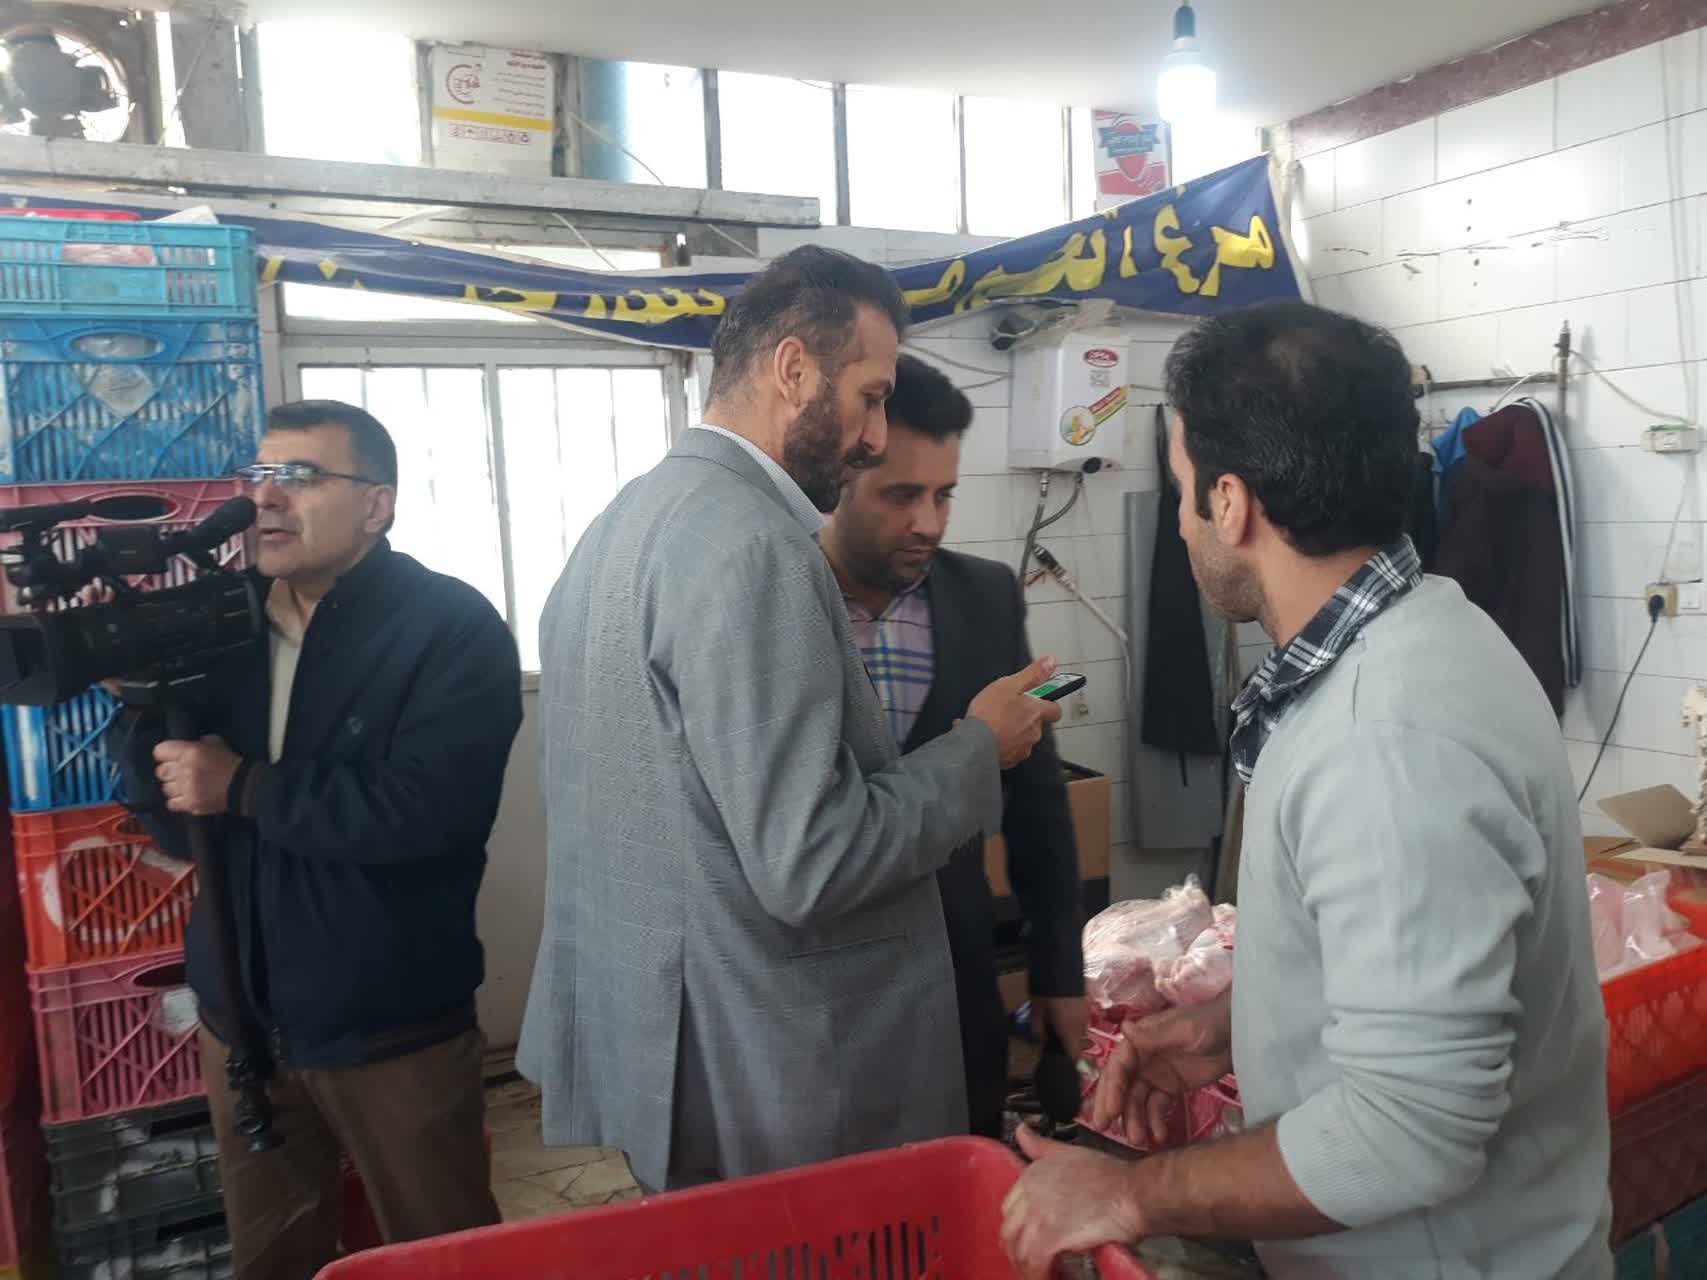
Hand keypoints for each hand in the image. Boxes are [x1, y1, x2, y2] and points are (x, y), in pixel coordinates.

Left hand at [154, 736, 240, 815]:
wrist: (243, 785)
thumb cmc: (229, 763)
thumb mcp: (216, 743)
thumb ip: (198, 743)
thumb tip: (188, 745)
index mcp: (190, 752)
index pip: (160, 751)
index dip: (165, 754)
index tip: (171, 757)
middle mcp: (184, 770)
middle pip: (160, 771)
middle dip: (169, 772)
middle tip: (179, 772)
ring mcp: (186, 788)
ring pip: (165, 788)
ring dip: (174, 787)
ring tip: (185, 786)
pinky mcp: (189, 803)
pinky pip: (171, 803)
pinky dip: (177, 801)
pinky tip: (186, 797)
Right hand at [966, 657, 1062, 769]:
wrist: (975, 744)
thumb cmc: (990, 714)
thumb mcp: (1010, 685)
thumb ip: (1032, 674)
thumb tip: (1051, 662)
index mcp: (1036, 713)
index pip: (1055, 709)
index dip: (1048, 704)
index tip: (1038, 699)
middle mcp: (1034, 733)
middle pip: (1036, 724)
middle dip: (1024, 717)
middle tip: (1006, 709)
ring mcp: (1023, 748)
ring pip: (1022, 737)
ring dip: (1012, 731)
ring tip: (994, 723)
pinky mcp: (1010, 760)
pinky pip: (1009, 750)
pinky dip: (1001, 743)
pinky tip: (988, 736)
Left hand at [1002, 1126, 1143, 1278]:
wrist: (1133, 1192)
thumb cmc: (1111, 1176)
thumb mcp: (1070, 1153)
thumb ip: (1042, 1147)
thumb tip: (1021, 1131)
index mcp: (1032, 1173)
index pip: (1009, 1208)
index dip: (1019, 1227)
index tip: (1028, 1238)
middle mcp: (1030, 1192)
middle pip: (1009, 1231)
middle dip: (1018, 1249)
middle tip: (1033, 1261)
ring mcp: (1038, 1214)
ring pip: (1018, 1250)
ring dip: (1027, 1266)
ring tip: (1041, 1273)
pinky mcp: (1051, 1236)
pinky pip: (1034, 1263)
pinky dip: (1038, 1274)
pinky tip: (1049, 1276)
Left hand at [1030, 995, 1087, 1057]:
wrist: (1060, 967)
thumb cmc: (1047, 993)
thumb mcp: (1036, 1012)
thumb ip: (1038, 1031)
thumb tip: (1040, 1043)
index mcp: (1069, 1031)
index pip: (1074, 1056)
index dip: (1068, 1063)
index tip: (1060, 1063)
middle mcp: (1081, 1025)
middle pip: (1076, 1044)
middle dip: (1066, 1045)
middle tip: (1051, 1041)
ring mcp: (1085, 1014)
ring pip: (1079, 1032)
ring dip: (1069, 1033)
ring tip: (1054, 1025)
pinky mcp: (1086, 1004)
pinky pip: (1080, 1020)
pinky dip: (1072, 1022)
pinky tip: (1060, 1015)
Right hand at [1093, 990, 1233, 1146]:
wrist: (1238, 1035)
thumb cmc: (1209, 1024)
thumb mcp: (1183, 1029)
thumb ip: (1154, 1035)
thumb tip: (1123, 1028)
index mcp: (1140, 1041)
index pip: (1118, 1066)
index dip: (1111, 1088)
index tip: (1109, 1111)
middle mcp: (1142, 1059)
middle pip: (1122, 1085)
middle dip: (1113, 1107)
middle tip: (1105, 1129)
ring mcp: (1156, 1075)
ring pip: (1138, 1100)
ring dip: (1135, 1119)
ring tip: (1138, 1140)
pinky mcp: (1171, 1089)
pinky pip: (1157, 1107)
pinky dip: (1155, 1121)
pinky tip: (1159, 1135)